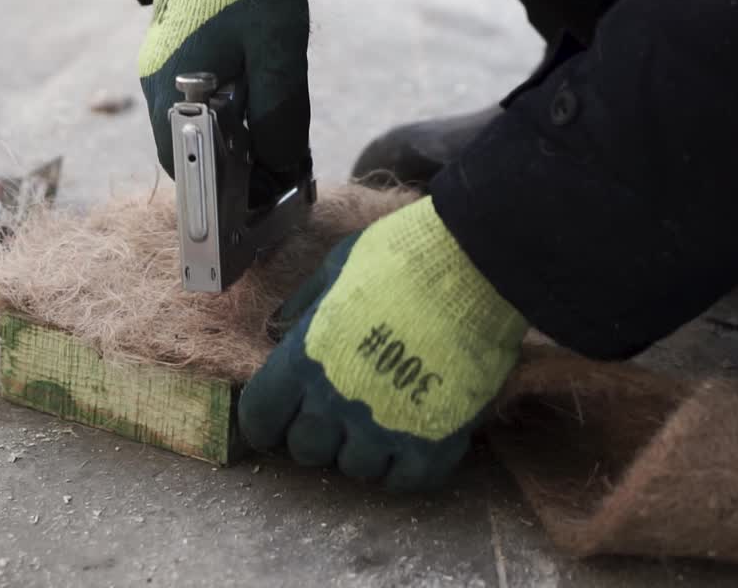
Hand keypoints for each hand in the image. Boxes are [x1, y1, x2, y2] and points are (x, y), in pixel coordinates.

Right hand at [138, 0, 309, 178]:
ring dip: (230, 137)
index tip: (260, 195)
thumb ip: (279, 114)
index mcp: (173, 92)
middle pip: (189, 150)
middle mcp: (157, 85)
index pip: (184, 166)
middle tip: (277, 165)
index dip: (220, 189)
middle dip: (230, 165)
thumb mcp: (278, 54)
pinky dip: (225, 112)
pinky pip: (195, 100)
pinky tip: (257, 101)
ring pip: (193, 125)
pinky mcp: (173, 55)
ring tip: (274, 132)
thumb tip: (281, 164)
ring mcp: (161, 69)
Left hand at [238, 197, 527, 490]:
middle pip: (306, 450)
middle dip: (317, 434)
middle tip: (340, 410)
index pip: (260, 419)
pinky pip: (405, 480)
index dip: (267, 420)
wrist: (476, 264)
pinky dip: (405, 466)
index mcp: (304, 360)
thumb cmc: (402, 257)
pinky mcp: (432, 441)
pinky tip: (413, 437)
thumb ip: (303, 306)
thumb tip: (276, 329)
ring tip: (382, 418)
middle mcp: (336, 402)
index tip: (281, 415)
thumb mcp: (336, 268)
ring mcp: (384, 427)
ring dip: (363, 448)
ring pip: (355, 468)